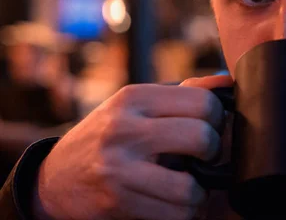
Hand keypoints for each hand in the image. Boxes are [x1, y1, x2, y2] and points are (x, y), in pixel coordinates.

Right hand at [32, 75, 232, 219]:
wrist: (54, 178)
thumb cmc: (109, 135)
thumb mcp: (138, 105)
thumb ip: (184, 93)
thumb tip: (228, 82)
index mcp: (134, 97)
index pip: (202, 101)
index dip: (217, 117)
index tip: (210, 127)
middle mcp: (124, 128)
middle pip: (202, 138)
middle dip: (214, 152)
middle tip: (205, 156)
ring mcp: (118, 168)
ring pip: (191, 188)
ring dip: (199, 193)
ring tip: (190, 185)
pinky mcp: (116, 202)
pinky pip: (174, 215)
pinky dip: (184, 212)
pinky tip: (174, 202)